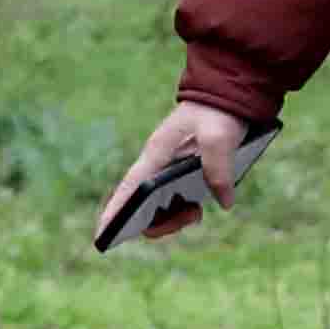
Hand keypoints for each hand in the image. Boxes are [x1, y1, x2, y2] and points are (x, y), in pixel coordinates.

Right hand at [95, 102, 250, 252]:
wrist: (226, 93)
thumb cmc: (217, 111)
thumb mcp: (220, 137)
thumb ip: (219, 169)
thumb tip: (223, 203)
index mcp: (157, 154)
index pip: (130, 188)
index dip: (115, 212)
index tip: (103, 235)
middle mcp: (156, 165)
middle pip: (142, 206)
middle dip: (161, 222)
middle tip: (192, 216)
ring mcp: (166, 170)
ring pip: (157, 207)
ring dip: (173, 217)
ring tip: (195, 213)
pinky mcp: (180, 173)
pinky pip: (173, 200)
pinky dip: (182, 210)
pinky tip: (198, 206)